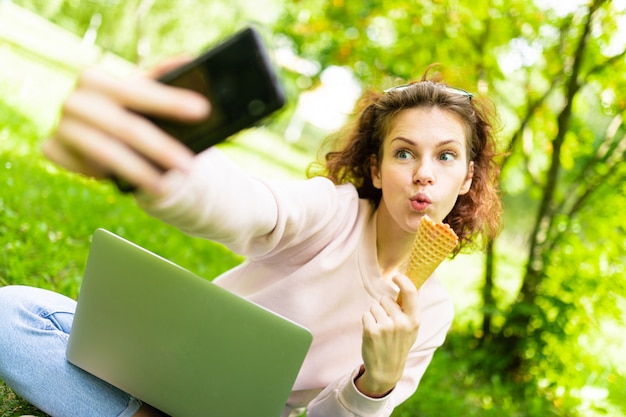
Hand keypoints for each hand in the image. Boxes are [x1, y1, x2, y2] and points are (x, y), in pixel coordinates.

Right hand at [43, 60, 209, 193]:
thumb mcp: (142, 94)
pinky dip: (113, 177)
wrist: (93, 134)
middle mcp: (75, 100)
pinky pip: (88, 168)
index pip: (140, 91)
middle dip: (161, 148)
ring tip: (166, 186)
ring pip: (108, 153)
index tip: (203, 110)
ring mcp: (62, 126)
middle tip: (189, 166)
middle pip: (127, 127)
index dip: (172, 101)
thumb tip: (189, 59)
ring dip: (141, 172)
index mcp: (96, 79)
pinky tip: (135, 187)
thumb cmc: (126, 111)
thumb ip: (163, 77)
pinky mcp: (53, 150)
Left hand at [355, 274, 420, 397]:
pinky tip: (372, 334)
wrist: (386, 369)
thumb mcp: (411, 328)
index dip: (403, 281)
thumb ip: (410, 309)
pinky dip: (367, 322)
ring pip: (374, 306)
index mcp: (414, 320)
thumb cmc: (399, 344)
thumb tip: (410, 284)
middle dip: (383, 308)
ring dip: (374, 315)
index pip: (411, 292)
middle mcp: (401, 322)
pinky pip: (366, 315)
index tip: (396, 277)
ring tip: (380, 331)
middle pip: (385, 299)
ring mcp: (386, 327)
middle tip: (387, 325)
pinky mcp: (371, 331)